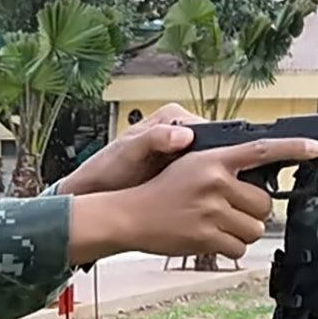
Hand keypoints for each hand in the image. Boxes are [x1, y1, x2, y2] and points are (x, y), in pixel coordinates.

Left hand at [56, 103, 204, 195]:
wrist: (97, 191)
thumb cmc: (107, 171)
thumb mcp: (129, 153)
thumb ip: (154, 139)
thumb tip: (184, 135)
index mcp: (173, 116)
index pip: (213, 130)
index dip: (220, 153)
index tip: (217, 174)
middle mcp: (181, 129)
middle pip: (217, 148)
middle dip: (217, 170)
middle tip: (212, 191)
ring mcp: (183, 150)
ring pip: (214, 165)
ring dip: (213, 182)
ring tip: (206, 198)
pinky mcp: (183, 169)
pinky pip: (204, 177)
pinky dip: (205, 190)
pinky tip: (200, 202)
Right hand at [69, 137, 317, 264]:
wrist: (128, 214)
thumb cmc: (161, 192)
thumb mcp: (190, 167)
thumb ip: (223, 168)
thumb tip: (258, 180)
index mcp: (213, 159)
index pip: (262, 150)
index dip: (294, 149)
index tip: (317, 150)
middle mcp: (215, 182)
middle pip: (264, 203)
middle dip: (254, 210)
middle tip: (231, 209)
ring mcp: (211, 211)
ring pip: (255, 229)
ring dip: (243, 230)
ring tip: (218, 224)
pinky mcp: (206, 236)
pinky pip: (239, 247)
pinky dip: (230, 247)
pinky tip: (211, 237)